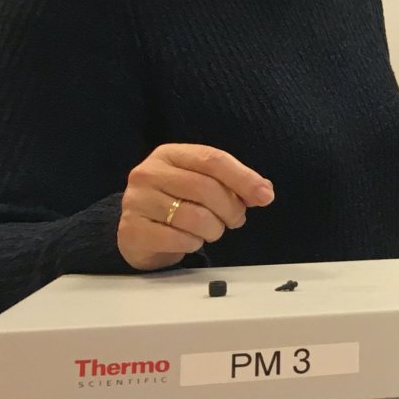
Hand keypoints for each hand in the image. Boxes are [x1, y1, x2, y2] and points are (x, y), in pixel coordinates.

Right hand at [117, 143, 274, 271]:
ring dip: (214, 229)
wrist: (140, 231)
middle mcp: (148, 173)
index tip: (266, 197)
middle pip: (206, 188)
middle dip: (231, 209)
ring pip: (195, 217)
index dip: (244, 178)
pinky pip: (179, 239)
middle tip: (236, 220)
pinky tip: (190, 240)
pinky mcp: (132, 230)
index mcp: (169, 154)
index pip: (213, 160)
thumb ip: (235, 184)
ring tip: (212, 230)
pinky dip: (194, 244)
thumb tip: (264, 192)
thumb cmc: (179, 203)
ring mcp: (137, 201)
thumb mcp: (205, 184)